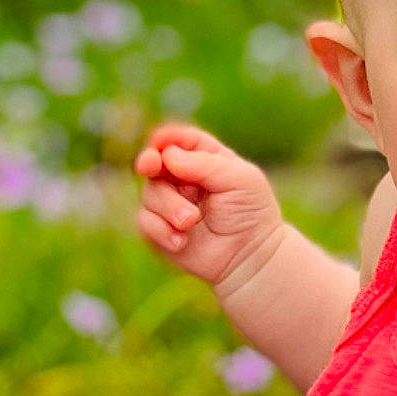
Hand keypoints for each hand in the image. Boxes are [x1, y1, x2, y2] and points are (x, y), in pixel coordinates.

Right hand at [133, 124, 282, 292]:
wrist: (250, 256)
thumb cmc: (252, 213)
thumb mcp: (240, 179)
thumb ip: (206, 164)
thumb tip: (168, 156)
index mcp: (204, 158)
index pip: (179, 140)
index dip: (165, 139)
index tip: (159, 143)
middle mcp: (183, 178)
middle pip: (154, 162)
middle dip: (149, 162)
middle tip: (149, 166)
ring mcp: (170, 204)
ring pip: (149, 193)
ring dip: (168, 207)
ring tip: (191, 221)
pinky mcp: (161, 229)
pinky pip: (145, 222)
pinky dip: (160, 230)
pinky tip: (181, 242)